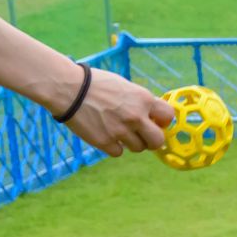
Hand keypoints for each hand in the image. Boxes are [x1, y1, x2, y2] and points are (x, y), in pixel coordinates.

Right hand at [41, 57, 175, 156]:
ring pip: (138, 148)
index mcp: (143, 99)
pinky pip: (118, 152)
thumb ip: (140, 101)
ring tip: (116, 130)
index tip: (154, 122)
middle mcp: (136, 117)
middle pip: (158, 141)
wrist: (68, 89)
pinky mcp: (105, 142)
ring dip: (131, 143)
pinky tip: (104, 134)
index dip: (162, 121)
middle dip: (151, 140)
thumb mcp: (125, 86)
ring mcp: (121, 131)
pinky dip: (113, 147)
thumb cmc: (95, 84)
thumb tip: (153, 116)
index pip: (168, 117)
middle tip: (142, 136)